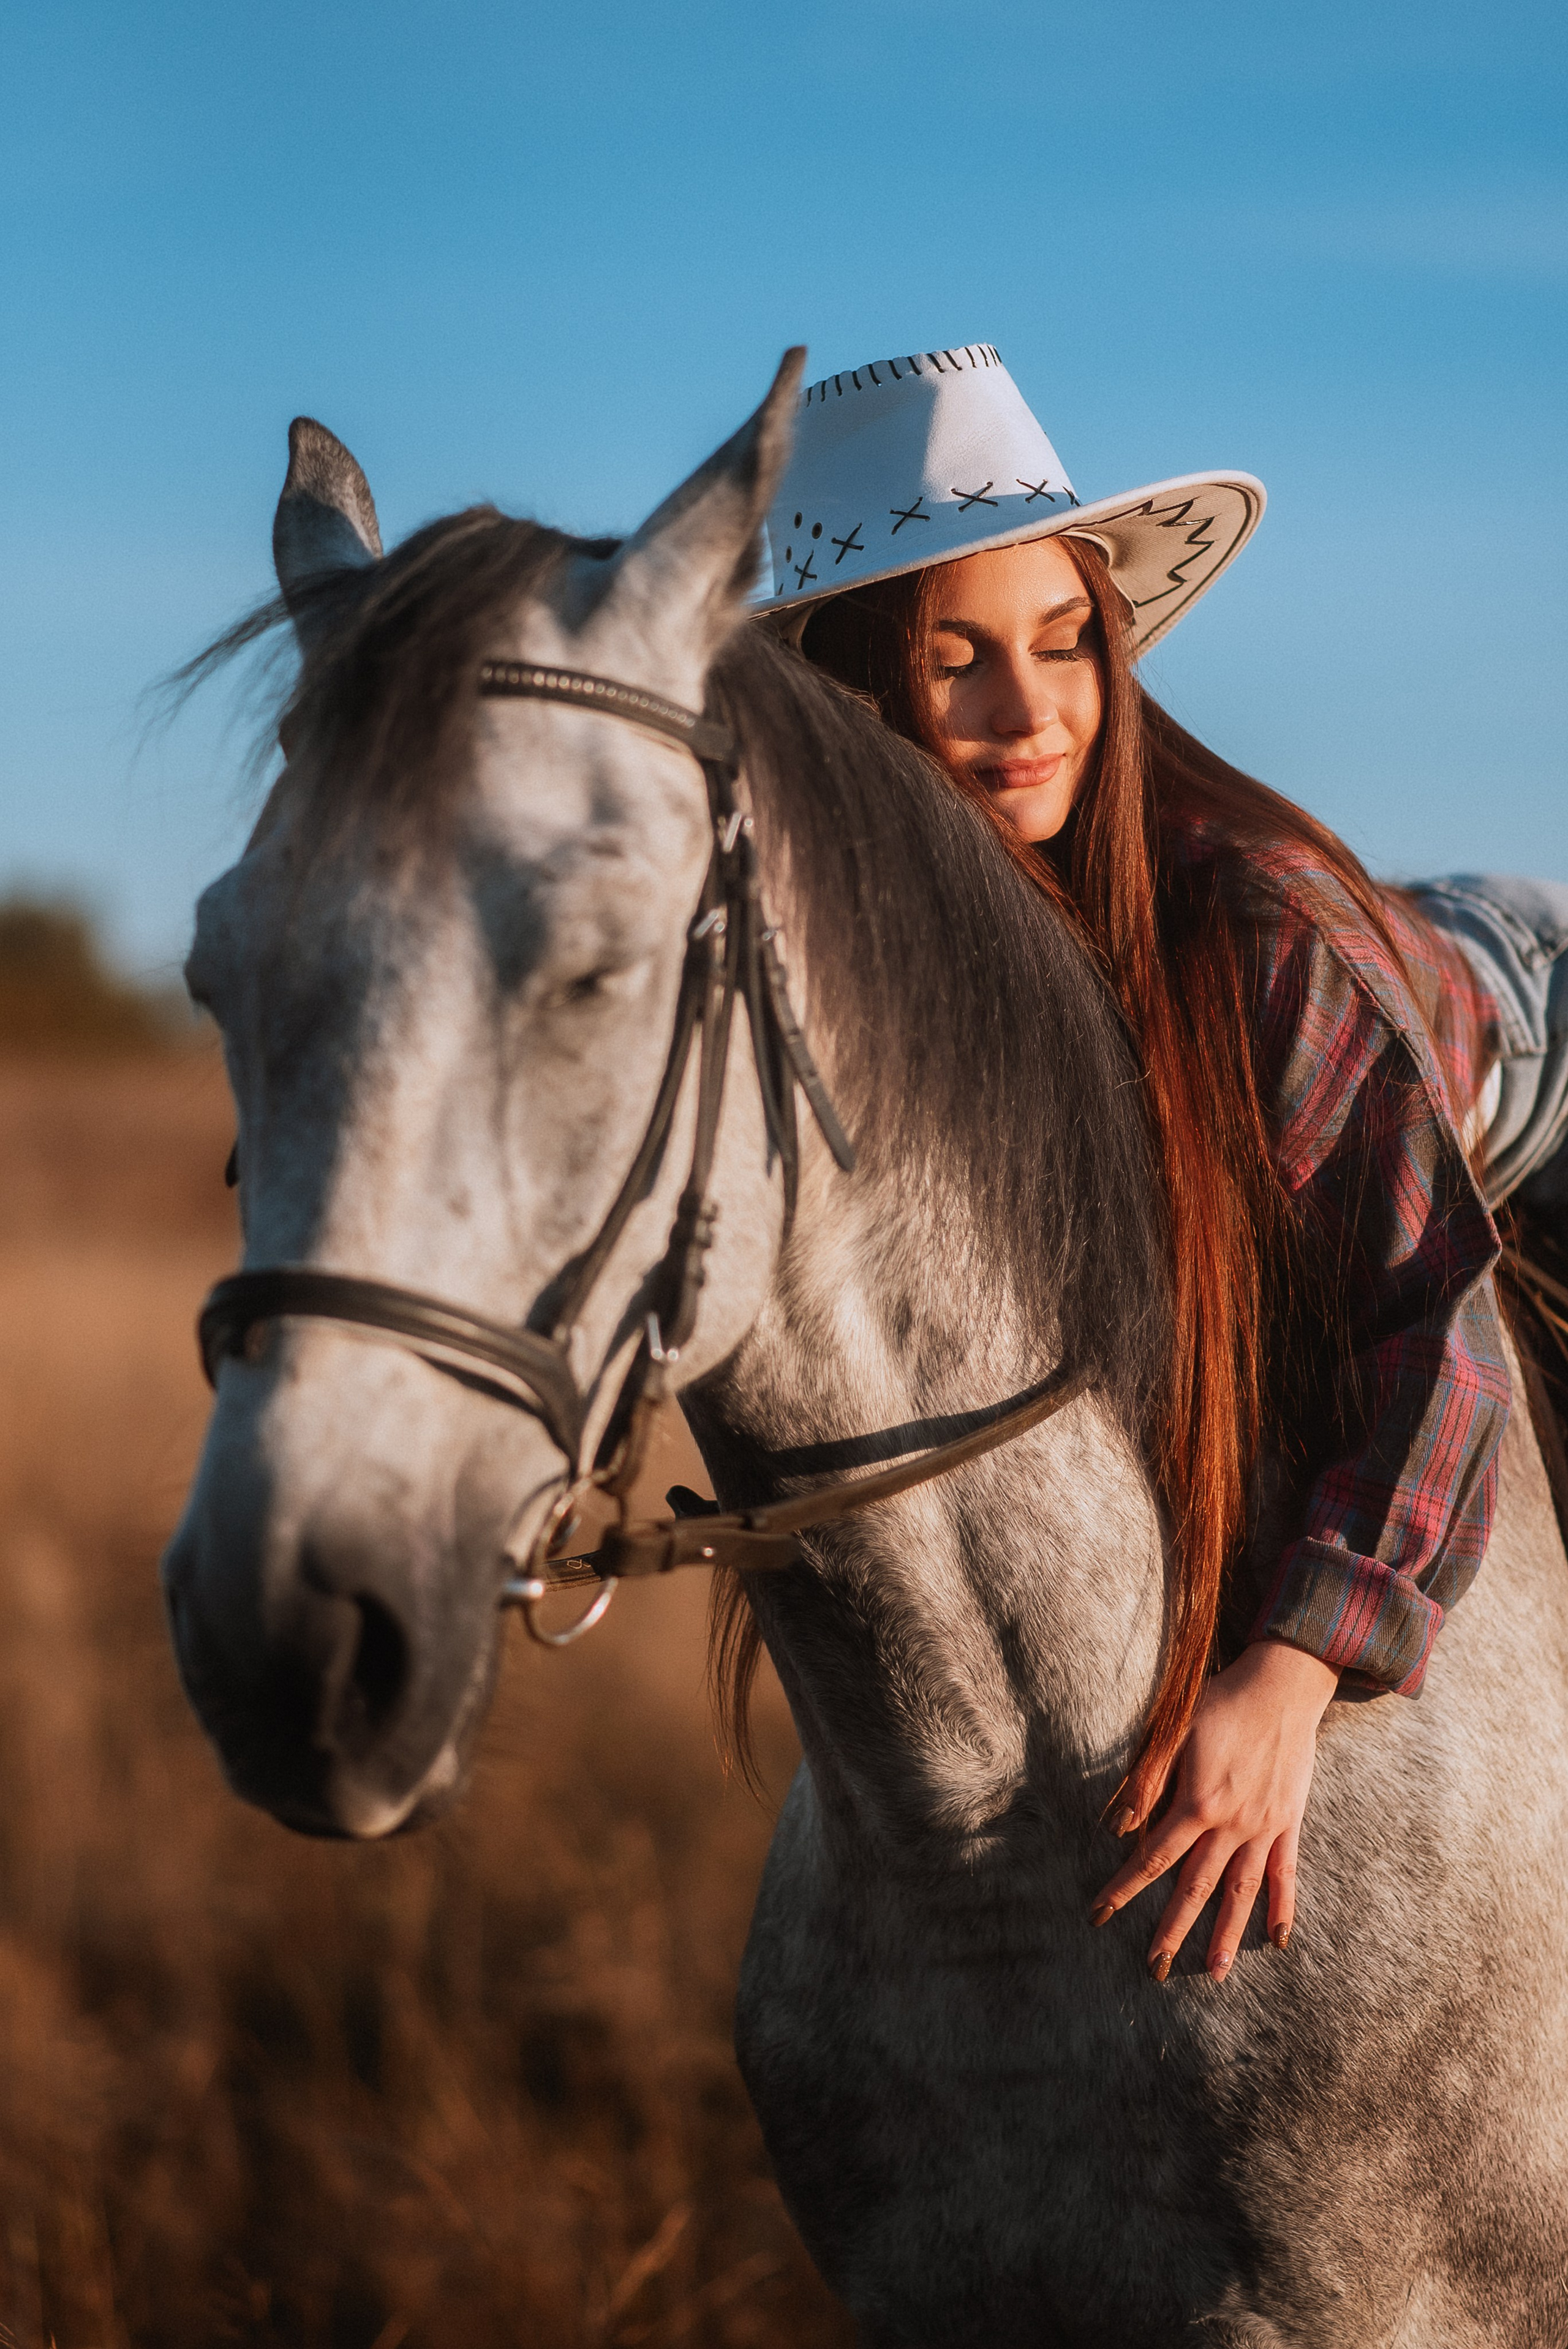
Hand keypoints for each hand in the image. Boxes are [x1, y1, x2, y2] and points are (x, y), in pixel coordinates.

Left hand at [1089, 1640, 1337, 1982]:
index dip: (1124, 1888)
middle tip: (1154, 1968)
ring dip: (1227, 1935)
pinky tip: (1277, 1940)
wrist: (1282, 1686)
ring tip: (1215, 1974)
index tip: (1100, 1915)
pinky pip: (1286, 1874)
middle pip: (1197, 1887)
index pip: (1153, 1858)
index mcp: (1198, 1803)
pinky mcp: (1289, 1822)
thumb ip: (1147, 1782)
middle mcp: (1233, 1824)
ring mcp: (1265, 1827)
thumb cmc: (1221, 1704)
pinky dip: (1282, 1908)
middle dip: (1172, 1929)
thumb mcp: (1174, 1733)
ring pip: (1242, 1892)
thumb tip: (1118, 1827)